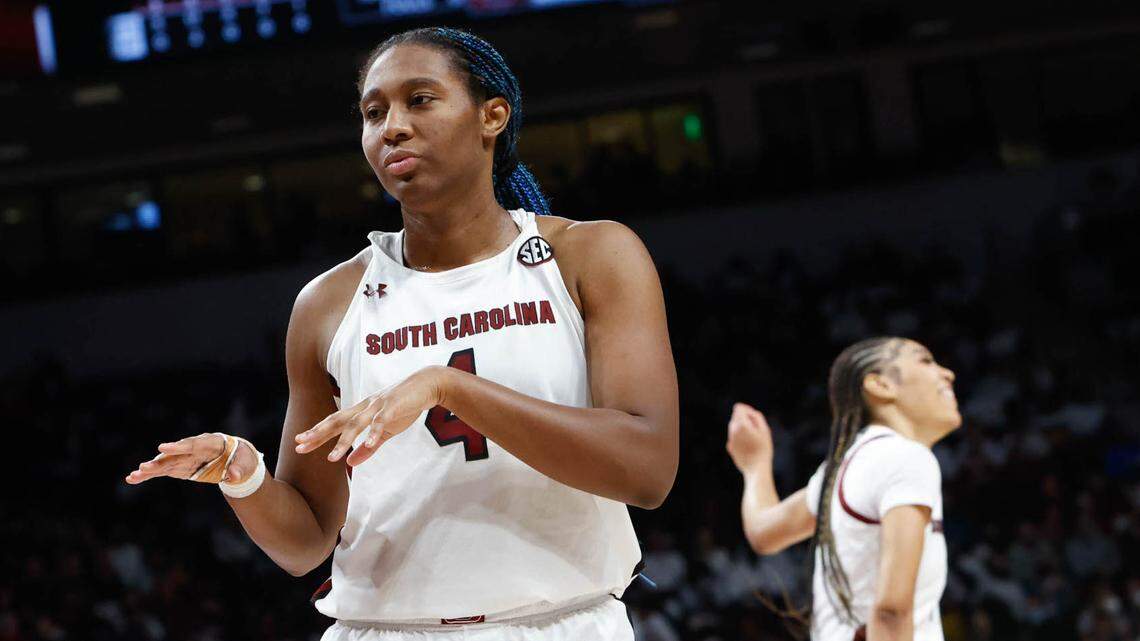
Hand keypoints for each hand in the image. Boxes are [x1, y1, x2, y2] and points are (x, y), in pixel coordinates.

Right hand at [125, 433, 257, 484]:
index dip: (177, 446)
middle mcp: (194, 449)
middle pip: (175, 455)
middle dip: (159, 462)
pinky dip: (149, 475)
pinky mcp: (180, 467)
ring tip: (133, 476)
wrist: (236, 458)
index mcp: (210, 443)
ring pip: (165, 463)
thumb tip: (233, 476)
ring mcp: (185, 457)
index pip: (192, 444)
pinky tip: (133, 479)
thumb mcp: (245, 464)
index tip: (162, 448)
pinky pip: (163, 471)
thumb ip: (238, 469)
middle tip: (143, 467)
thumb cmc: (242, 459)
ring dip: (149, 470)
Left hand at [294, 366, 447, 466]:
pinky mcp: (393, 407)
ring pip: (356, 424)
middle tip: (300, 444)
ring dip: (344, 441)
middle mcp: (365, 407)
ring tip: (332, 457)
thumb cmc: (405, 407)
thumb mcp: (386, 430)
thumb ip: (369, 448)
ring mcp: (378, 406)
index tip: (299, 443)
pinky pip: (381, 421)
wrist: (427, 385)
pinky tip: (368, 444)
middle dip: (318, 433)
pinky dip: (374, 433)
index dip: (317, 432)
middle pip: (337, 421)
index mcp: (361, 412)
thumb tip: (350, 464)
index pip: (334, 423)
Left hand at [726, 402, 774, 474]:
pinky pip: (735, 438)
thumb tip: (749, 413)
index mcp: (741, 425)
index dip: (748, 410)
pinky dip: (741, 439)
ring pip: (735, 428)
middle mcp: (732, 431)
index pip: (739, 408)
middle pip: (736, 418)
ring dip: (743, 430)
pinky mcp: (730, 448)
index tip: (755, 419)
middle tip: (757, 432)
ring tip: (754, 441)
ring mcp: (730, 440)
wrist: (756, 469)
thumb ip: (757, 417)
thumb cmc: (763, 449)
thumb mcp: (765, 430)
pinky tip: (749, 448)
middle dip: (745, 421)